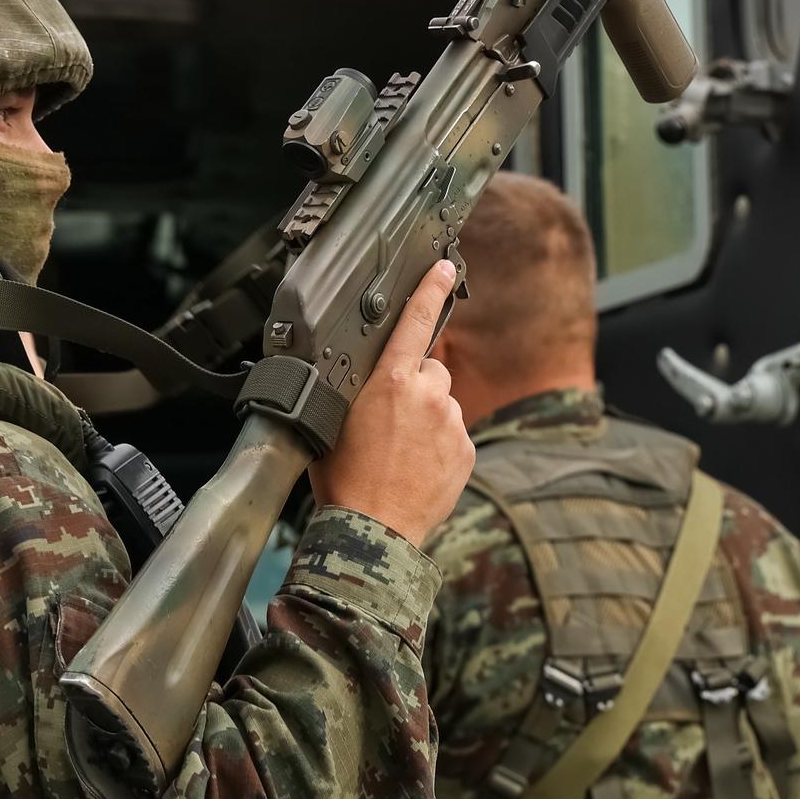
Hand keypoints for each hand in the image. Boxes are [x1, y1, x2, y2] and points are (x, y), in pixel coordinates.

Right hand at [309, 260, 473, 542]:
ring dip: (426, 418)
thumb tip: (356, 374)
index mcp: (392, 380)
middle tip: (387, 421)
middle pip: (429, 370)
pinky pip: (453, 434)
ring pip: (442, 404)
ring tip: (398, 452)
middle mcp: (429, 395)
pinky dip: (439, 445)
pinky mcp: (466, 450)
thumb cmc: (344, 479)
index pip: (416, 321)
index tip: (443, 268)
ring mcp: (452, 423)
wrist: (374, 531)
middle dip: (413, 386)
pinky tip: (415, 467)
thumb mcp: (333, 419)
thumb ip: (355, 387)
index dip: (430, 289)